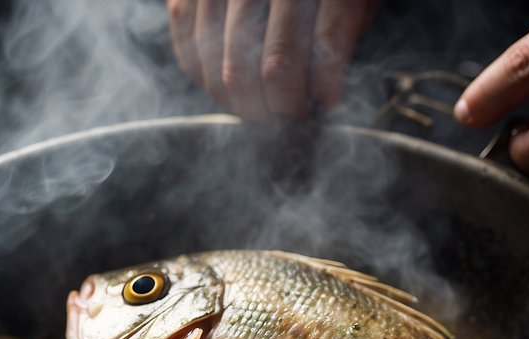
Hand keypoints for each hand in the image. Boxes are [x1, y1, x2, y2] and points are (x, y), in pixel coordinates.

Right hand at [167, 0, 380, 121]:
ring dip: (248, 106)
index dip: (322, 91)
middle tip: (291, 114)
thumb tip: (323, 96)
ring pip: (229, 74)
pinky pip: (190, 58)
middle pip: (274, 69)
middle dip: (285, 108)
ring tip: (263, 106)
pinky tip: (228, 85)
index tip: (323, 105)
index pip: (324, 49)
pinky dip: (209, 83)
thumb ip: (338, 32)